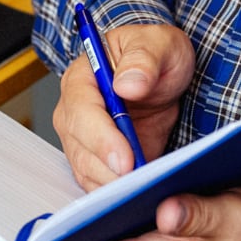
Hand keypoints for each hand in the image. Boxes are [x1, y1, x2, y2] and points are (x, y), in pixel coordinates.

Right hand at [54, 22, 193, 189]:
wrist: (165, 74)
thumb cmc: (156, 54)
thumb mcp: (160, 44)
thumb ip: (144, 59)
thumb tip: (127, 84)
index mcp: (82, 79)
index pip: (82, 111)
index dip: (101, 138)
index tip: (125, 158)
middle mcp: (75, 112)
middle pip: (80, 148)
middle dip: (108, 169)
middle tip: (137, 183)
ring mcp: (84, 140)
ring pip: (88, 171)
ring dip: (112, 186)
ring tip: (142, 192)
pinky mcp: (100, 161)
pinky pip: (100, 183)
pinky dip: (116, 193)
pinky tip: (137, 197)